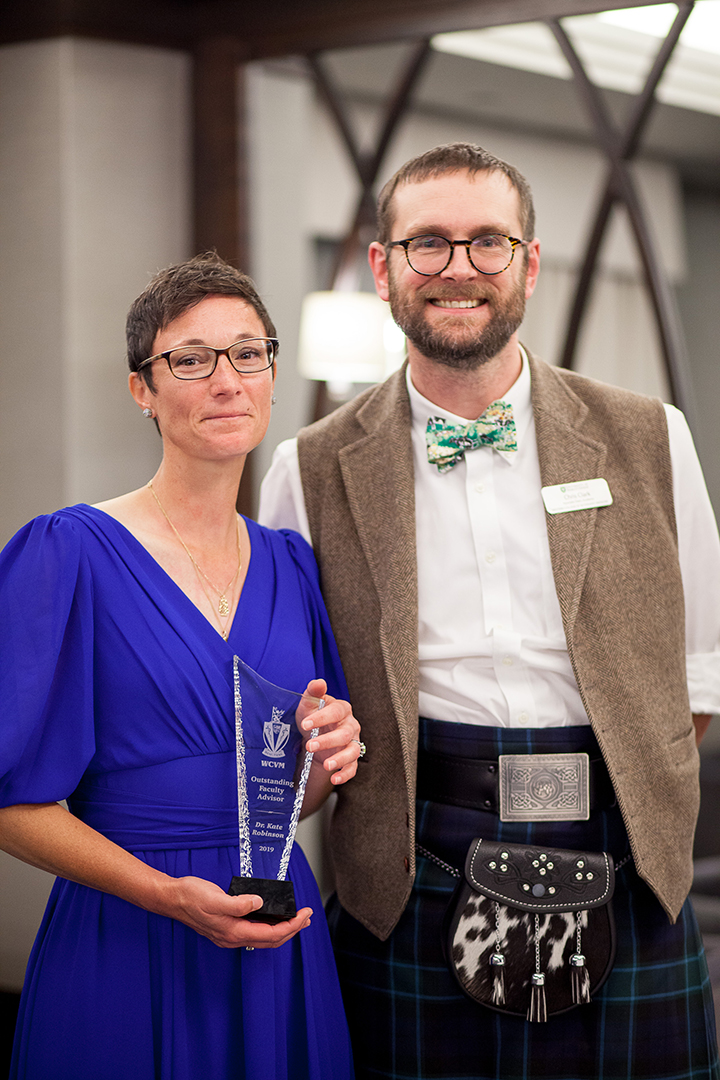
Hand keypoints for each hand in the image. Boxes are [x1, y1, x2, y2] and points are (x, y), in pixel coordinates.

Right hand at [167, 875, 312, 948]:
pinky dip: (268, 926)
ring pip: (263, 937)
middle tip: (307, 917)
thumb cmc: (191, 897)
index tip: (305, 914)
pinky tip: (271, 917)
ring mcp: (229, 934)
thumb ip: (239, 903)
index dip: (292, 926)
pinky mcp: (226, 927)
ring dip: (282, 929)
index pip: (271, 934)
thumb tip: (259, 903)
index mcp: (234, 932)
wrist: (172, 898)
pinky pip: (254, 932)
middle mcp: (233, 937)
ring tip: (295, 918)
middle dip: (292, 929)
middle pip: (270, 940)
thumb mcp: (216, 898)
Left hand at [297, 679, 362, 786]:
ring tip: (327, 764)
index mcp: (342, 709)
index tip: (305, 724)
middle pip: (344, 734)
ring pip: (353, 751)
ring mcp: (353, 743)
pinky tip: (334, 778)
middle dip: (327, 741)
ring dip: (341, 758)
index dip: (321, 718)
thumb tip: (319, 682)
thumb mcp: (309, 703)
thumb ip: (313, 692)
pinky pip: (353, 768)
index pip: (335, 712)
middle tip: (310, 745)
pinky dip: (345, 774)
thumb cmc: (313, 716)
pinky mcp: (351, 759)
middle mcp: (351, 725)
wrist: (315, 735)